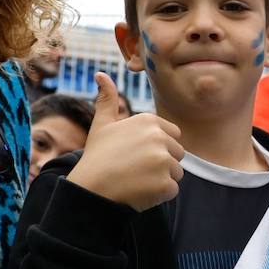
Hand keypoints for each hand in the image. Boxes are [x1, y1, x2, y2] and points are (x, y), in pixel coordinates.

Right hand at [66, 72, 183, 210]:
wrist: (90, 188)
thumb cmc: (97, 156)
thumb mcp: (102, 124)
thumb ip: (107, 99)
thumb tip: (100, 74)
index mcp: (149, 121)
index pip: (173, 136)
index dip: (158, 147)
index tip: (137, 154)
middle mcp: (159, 137)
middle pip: (177, 154)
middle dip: (161, 164)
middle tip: (135, 169)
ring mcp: (163, 161)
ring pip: (176, 172)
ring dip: (160, 180)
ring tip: (137, 180)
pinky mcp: (165, 183)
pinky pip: (172, 190)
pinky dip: (158, 195)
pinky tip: (139, 191)